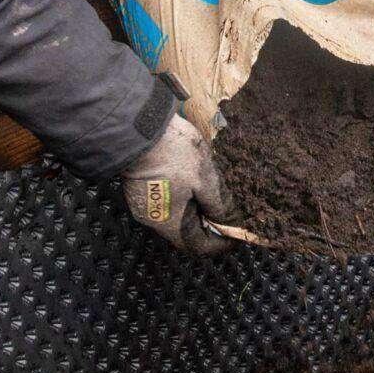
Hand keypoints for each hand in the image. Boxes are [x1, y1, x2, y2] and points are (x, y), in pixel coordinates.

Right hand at [120, 111, 236, 256]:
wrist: (137, 125)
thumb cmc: (173, 152)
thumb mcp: (206, 179)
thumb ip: (220, 205)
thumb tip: (231, 224)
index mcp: (171, 223)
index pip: (200, 247)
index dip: (221, 242)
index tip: (236, 229)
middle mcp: (154, 220)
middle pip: (187, 233)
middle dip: (209, 221)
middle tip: (225, 203)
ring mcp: (143, 204)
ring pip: (176, 216)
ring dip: (195, 206)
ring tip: (208, 185)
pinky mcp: (138, 188)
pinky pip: (164, 201)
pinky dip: (181, 196)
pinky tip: (189, 176)